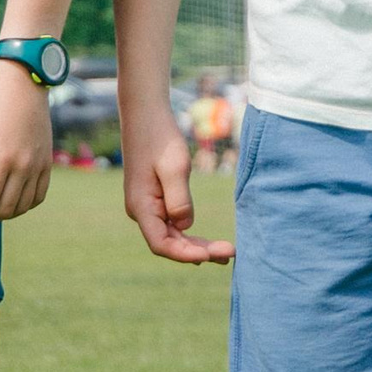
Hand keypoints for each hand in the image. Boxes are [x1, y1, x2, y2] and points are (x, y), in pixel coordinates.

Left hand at [0, 60, 54, 223]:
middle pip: (5, 207)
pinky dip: (24, 206)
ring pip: (22, 206)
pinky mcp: (47, 163)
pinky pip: (39, 196)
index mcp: (1, 156)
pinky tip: (10, 203)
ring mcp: (38, 165)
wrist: (23, 86)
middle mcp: (23, 165)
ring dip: (3, 215)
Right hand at [122, 126, 234, 264]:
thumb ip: (180, 199)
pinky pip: (171, 223)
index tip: (212, 255)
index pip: (161, 244)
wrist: (145, 116)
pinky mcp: (154, 199)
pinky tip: (207, 242)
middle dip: (198, 252)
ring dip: (196, 246)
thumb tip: (185, 226)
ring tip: (225, 252)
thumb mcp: (175, 167)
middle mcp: (140, 211)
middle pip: (168, 243)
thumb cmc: (160, 137)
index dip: (186, 254)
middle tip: (230, 253)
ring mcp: (146, 206)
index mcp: (141, 206)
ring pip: (171, 235)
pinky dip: (189, 233)